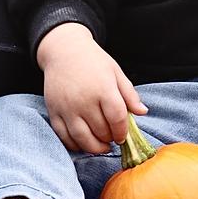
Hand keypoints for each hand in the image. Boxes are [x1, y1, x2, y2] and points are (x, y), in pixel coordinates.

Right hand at [38, 23, 146, 153]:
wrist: (64, 51)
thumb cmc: (93, 61)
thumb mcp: (115, 72)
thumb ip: (129, 94)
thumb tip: (143, 112)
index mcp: (103, 88)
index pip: (117, 117)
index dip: (122, 131)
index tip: (123, 136)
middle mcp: (84, 100)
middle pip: (101, 131)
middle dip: (110, 139)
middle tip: (113, 138)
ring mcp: (67, 108)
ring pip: (83, 139)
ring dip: (95, 148)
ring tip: (102, 145)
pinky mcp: (54, 113)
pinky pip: (64, 137)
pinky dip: (75, 146)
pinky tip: (84, 143)